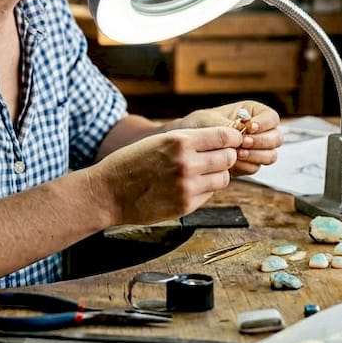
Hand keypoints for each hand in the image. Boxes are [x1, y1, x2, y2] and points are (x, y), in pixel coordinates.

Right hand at [90, 127, 242, 225]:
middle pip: (228, 158)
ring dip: (217, 174)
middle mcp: (187, 163)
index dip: (232, 139)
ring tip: (201, 173)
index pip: (225, 137)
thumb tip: (222, 141)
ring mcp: (188, 186)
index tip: (231, 141)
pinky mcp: (186, 205)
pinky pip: (209, 194)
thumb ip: (189, 140)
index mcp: (180, 141)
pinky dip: (204, 190)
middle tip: (215, 158)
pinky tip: (187, 186)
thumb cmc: (131, 163)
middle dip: (225, 157)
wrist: (109, 192)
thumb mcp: (159, 141)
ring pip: (223, 178)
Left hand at [165, 101, 282, 176]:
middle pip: (276, 138)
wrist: (184, 146)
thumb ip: (228, 126)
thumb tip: (243, 135)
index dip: (264, 124)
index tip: (249, 128)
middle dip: (261, 142)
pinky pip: (256, 167)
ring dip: (256, 156)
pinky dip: (246, 165)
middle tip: (243, 144)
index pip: (272, 118)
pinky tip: (232, 163)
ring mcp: (255, 148)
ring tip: (236, 154)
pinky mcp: (247, 163)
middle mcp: (258, 131)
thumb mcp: (210, 120)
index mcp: (253, 112)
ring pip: (270, 155)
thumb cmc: (196, 126)